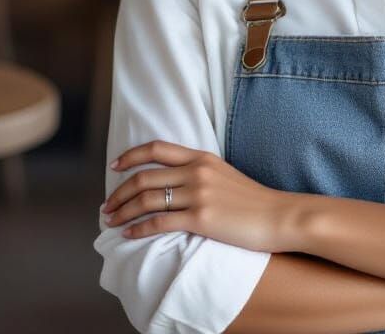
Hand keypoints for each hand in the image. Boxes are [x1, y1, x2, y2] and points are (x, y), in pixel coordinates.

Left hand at [100, 139, 300, 251]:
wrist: (278, 215)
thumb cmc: (252, 200)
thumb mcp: (224, 174)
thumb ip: (200, 172)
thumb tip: (174, 181)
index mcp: (202, 157)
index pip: (157, 149)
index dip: (131, 156)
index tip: (114, 167)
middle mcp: (197, 171)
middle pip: (144, 177)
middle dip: (119, 192)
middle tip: (107, 206)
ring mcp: (198, 194)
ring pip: (146, 200)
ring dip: (123, 212)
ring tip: (111, 222)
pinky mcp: (201, 218)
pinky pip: (159, 222)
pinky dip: (138, 229)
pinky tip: (129, 235)